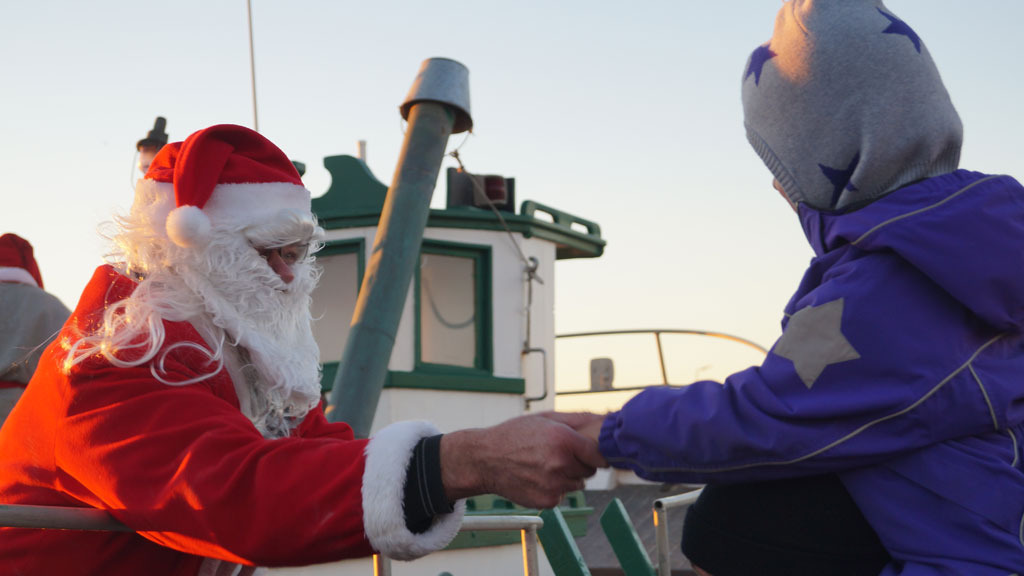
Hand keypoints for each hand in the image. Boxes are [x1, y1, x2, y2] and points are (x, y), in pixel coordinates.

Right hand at [440, 413, 606, 508]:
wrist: (485, 460)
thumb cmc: (514, 435)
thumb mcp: (544, 419)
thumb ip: (577, 419)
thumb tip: (605, 420)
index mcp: (563, 440)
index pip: (600, 455)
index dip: (595, 453)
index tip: (588, 451)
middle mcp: (560, 464)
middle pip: (590, 470)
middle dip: (579, 463)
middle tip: (557, 455)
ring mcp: (554, 485)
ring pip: (577, 484)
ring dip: (567, 476)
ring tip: (544, 465)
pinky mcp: (547, 501)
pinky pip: (563, 495)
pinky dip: (555, 489)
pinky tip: (537, 477)